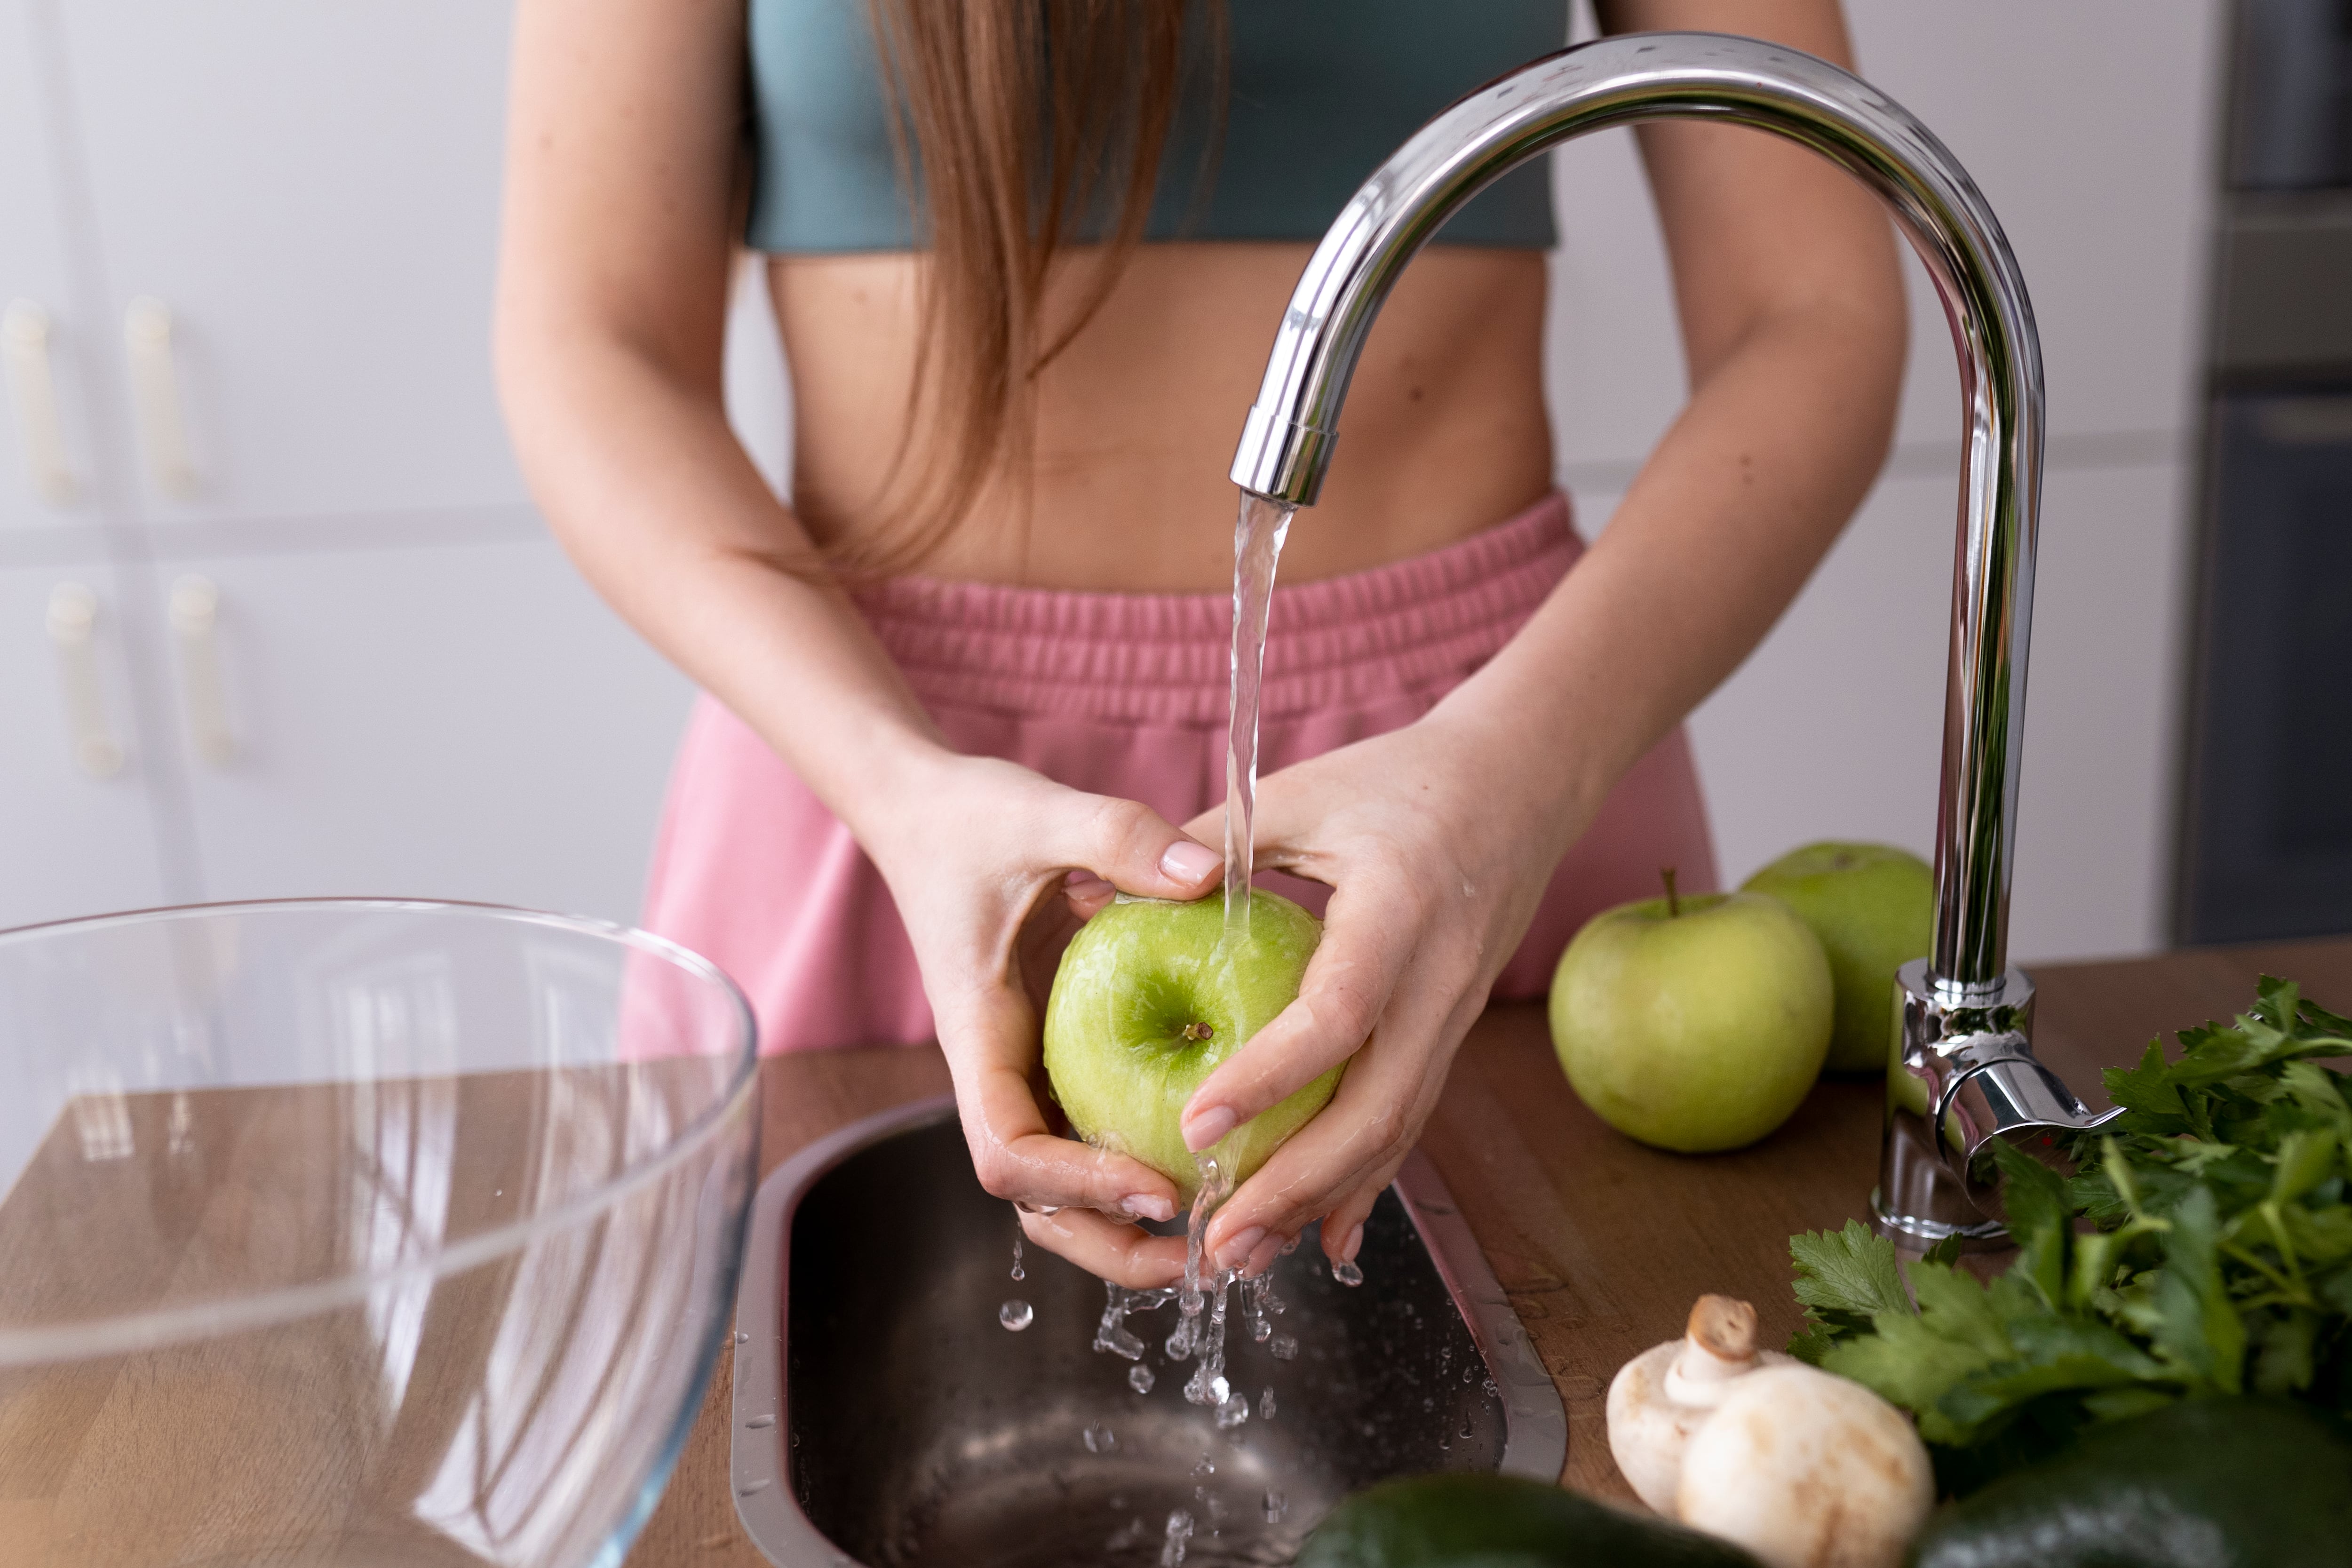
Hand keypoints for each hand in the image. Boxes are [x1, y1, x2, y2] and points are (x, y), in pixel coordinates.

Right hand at [860, 752, 1223, 1287]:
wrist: (925, 810)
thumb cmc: (969, 817)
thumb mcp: (1040, 812)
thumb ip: (1116, 836)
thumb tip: (1206, 873)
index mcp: (979, 1035)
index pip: (1010, 1151)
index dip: (1079, 1187)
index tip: (1158, 1190)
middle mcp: (1001, 1070)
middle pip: (1038, 1203)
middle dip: (1114, 1244)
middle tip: (1209, 1250)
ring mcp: (1029, 1069)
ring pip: (1067, 1187)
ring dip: (1133, 1226)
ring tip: (1226, 1229)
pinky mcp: (1059, 1054)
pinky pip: (1098, 1131)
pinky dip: (1148, 1163)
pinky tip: (1223, 1158)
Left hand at [1172, 711, 1597, 1279]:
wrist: (1517, 784)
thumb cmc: (1394, 779)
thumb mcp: (1298, 796)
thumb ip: (1205, 846)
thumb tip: (1086, 896)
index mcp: (1398, 910)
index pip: (1339, 1013)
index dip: (1269, 1077)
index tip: (1194, 1124)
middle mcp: (1438, 978)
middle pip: (1378, 1105)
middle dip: (1294, 1183)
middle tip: (1214, 1239)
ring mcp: (1453, 1015)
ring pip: (1394, 1129)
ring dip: (1320, 1198)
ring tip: (1243, 1254)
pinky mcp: (1450, 1033)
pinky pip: (1408, 1120)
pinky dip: (1362, 1181)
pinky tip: (1321, 1235)